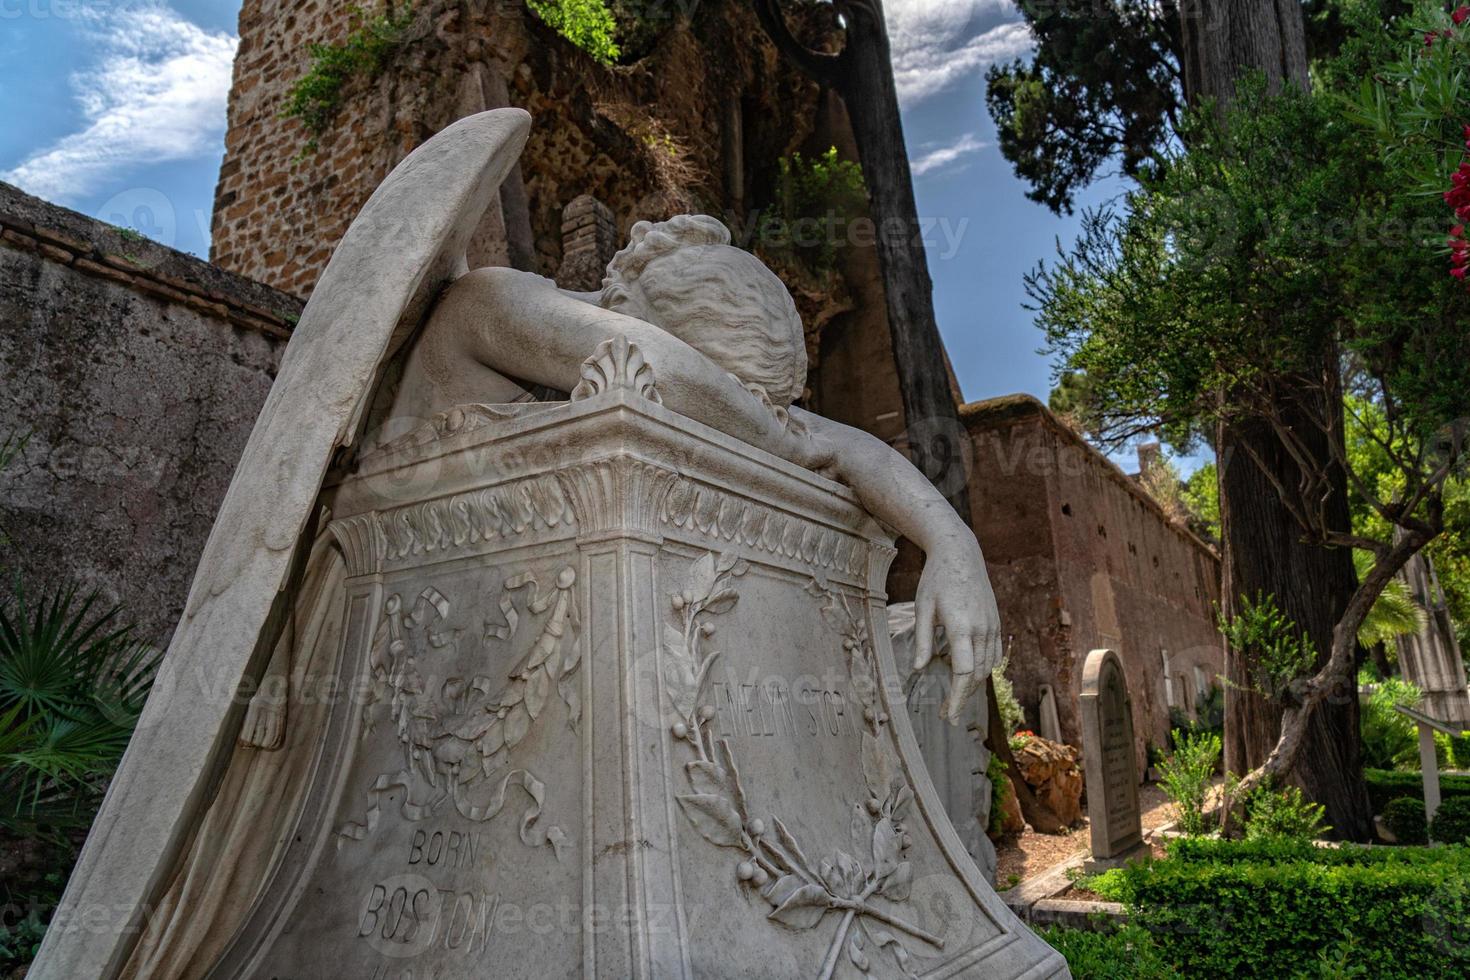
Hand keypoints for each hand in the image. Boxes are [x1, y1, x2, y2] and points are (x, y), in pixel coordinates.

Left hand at [912, 539, 1002, 724]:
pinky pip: (993, 654)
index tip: (950, 717)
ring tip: (955, 698)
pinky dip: (983, 669)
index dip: (957, 699)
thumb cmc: (936, 579)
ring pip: (987, 667)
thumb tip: (917, 669)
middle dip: (963, 698)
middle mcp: (982, 629)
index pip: (963, 673)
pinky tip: (968, 676)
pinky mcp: (995, 622)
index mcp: (961, 627)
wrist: (960, 553)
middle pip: (977, 675)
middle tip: (947, 714)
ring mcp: (992, 625)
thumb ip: (921, 640)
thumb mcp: (922, 608)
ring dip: (973, 686)